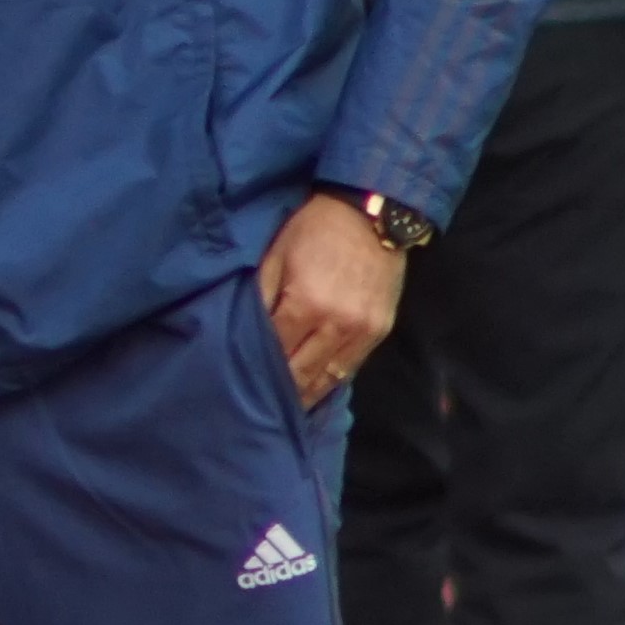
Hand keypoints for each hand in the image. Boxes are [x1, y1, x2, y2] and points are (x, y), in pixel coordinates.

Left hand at [256, 192, 405, 403]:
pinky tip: (318, 387)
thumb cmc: (313, 229)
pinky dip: (334, 379)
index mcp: (305, 304)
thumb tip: (247, 333)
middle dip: (282, 392)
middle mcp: (337, 324)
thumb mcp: (275, 256)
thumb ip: (261, 297)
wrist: (372, 213)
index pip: (276, 352)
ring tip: (288, 408)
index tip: (242, 384)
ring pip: (331, 377)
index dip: (259, 369)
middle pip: (303, 372)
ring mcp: (363, 330)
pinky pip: (354, 366)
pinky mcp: (381, 329)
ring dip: (309, 393)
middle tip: (260, 410)